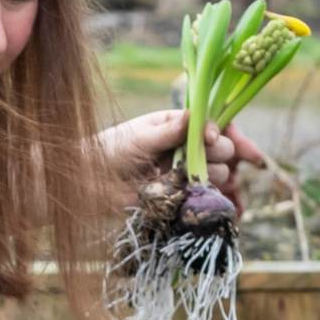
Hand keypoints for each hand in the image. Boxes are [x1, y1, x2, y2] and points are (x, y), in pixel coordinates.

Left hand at [100, 111, 266, 193]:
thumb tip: (193, 116)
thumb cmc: (110, 151)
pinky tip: (228, 203)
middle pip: (224, 149)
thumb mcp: (139, 137)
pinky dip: (218, 200)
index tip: (212, 139)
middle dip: (220, 153)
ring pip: (222, 174)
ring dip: (214, 176)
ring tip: (194, 179)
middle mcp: (188, 148)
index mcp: (179, 125)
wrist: (92, 184)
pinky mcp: (184, 196)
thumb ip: (168, 130)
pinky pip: (210, 198)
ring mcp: (188, 173)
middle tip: (203, 158)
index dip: (220, 131)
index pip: (213, 124)